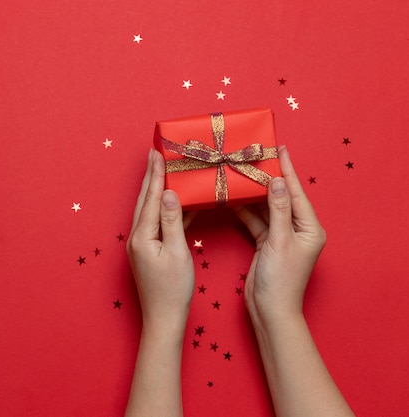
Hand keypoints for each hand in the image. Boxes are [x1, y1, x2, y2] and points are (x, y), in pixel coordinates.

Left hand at [127, 149, 194, 331]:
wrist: (163, 318)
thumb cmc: (173, 289)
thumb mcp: (177, 252)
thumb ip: (172, 221)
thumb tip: (168, 194)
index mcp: (142, 236)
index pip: (150, 198)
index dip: (155, 174)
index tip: (157, 153)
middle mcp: (136, 237)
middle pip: (145, 200)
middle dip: (151, 176)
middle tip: (155, 154)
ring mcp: (141, 245)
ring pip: (149, 210)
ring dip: (156, 190)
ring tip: (164, 171)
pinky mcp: (148, 251)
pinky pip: (156, 223)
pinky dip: (166, 210)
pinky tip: (177, 202)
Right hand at [234, 146, 325, 327]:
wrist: (269, 310)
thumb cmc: (280, 279)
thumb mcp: (279, 241)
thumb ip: (278, 210)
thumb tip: (278, 182)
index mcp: (310, 229)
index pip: (297, 194)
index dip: (287, 171)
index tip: (279, 149)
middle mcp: (298, 230)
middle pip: (281, 198)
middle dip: (268, 179)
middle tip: (255, 157)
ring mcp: (281, 237)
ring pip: (267, 208)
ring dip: (254, 194)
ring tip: (242, 172)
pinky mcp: (266, 244)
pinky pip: (256, 221)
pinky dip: (246, 211)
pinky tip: (235, 197)